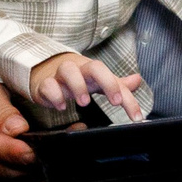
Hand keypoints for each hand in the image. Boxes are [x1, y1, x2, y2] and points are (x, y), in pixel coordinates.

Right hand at [0, 80, 35, 179]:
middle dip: (24, 158)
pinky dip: (16, 170)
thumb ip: (2, 111)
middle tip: (41, 140)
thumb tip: (19, 129)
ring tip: (27, 143)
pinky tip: (17, 154)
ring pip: (7, 178)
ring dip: (22, 165)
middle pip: (0, 167)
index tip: (29, 152)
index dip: (10, 151)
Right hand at [27, 52, 141, 121]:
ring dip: (78, 86)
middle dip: (107, 82)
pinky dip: (55, 95)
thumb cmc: (76, 77)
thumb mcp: (97, 80)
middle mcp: (79, 69)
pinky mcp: (45, 84)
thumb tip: (137, 80)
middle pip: (95, 67)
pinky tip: (61, 105)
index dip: (127, 96)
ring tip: (84, 102)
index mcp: (94, 70)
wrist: (44, 70)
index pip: (114, 78)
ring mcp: (60, 75)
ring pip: (69, 71)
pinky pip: (48, 85)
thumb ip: (117, 84)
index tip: (136, 115)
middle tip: (116, 101)